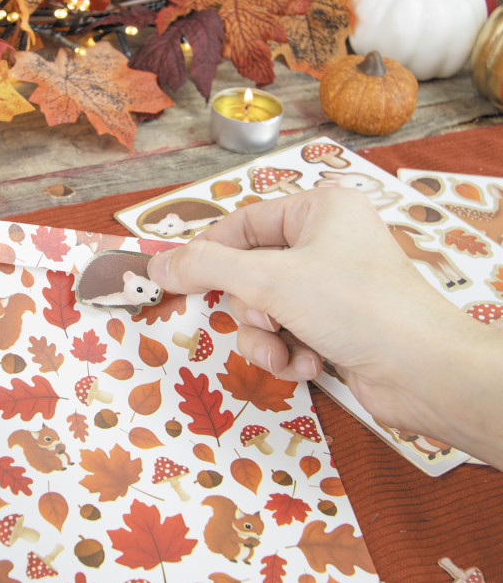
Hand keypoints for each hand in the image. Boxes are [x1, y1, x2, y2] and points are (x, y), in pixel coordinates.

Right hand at [148, 188, 502, 466]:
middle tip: (269, 321)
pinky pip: (287, 333)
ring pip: (264, 310)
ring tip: (288, 351)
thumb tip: (157, 264)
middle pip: (249, 274)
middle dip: (251, 310)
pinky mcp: (336, 324)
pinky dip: (290, 353)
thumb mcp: (270, 282)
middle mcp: (325, 242)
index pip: (242, 224)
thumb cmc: (354, 306)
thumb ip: (207, 269)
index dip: (209, 255)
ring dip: (266, 338)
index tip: (176, 280)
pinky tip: (311, 363)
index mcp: (319, 209)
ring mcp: (331, 285)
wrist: (424, 373)